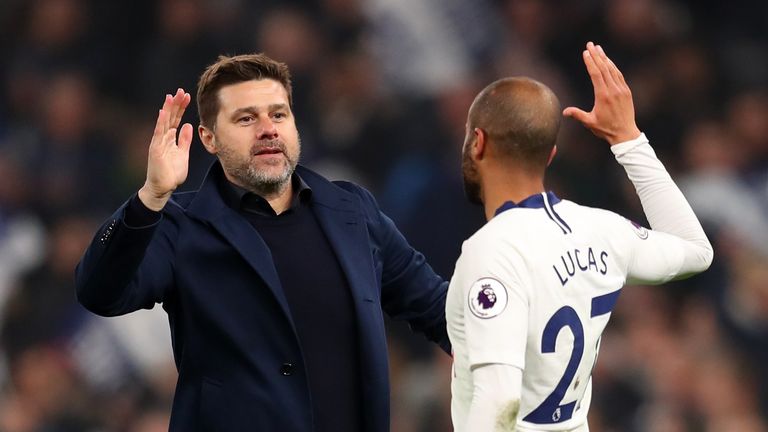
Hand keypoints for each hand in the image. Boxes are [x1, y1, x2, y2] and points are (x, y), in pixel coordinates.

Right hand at [139, 89, 192, 210]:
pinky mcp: (155, 149)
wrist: (163, 188)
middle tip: (181, 91)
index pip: (176, 120)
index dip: (181, 108)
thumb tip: (188, 125)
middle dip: (176, 104)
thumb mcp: (183, 154)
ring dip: (168, 109)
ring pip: (164, 122)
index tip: (186, 96)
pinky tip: (162, 112)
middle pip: (171, 118)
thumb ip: (184, 140)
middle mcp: (163, 138)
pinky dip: (160, 122)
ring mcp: (158, 142)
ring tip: (172, 96)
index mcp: (170, 139)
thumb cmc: (172, 173)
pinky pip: (158, 133)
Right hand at [563, 42, 640, 144]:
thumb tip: (564, 112)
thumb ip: (577, 115)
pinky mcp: (626, 91)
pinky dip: (613, 66)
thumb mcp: (589, 122)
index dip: (590, 62)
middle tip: (590, 44)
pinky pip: (619, 75)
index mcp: (603, 96)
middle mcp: (613, 90)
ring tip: (598, 48)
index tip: (586, 52)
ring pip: (612, 69)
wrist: (626, 134)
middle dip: (596, 55)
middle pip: (604, 68)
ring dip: (605, 58)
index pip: (596, 74)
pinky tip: (608, 61)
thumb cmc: (606, 129)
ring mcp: (621, 89)